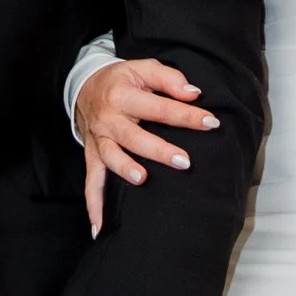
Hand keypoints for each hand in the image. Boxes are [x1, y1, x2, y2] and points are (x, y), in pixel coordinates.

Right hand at [74, 55, 218, 238]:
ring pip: (110, 156)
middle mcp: (108, 118)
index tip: (211, 123)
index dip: (187, 115)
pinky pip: (90, 182)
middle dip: (158, 149)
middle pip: (134, 135)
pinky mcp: (91, 155)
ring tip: (142, 180)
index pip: (160, 107)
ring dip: (125, 169)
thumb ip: (170, 79)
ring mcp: (98, 139)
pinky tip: (99, 228)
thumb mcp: (144, 68)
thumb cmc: (122, 80)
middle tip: (184, 161)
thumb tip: (193, 94)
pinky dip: (93, 205)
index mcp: (124, 95)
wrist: (84, 86)